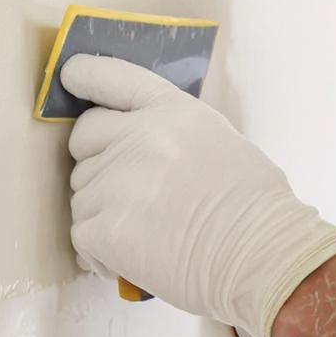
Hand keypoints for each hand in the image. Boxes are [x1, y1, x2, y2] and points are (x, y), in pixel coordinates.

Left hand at [63, 56, 335, 336]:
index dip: (86, 75)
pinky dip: (99, 254)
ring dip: (102, 215)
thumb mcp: (220, 141)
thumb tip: (133, 144)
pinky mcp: (107, 229)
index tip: (71, 77)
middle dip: (96, 162)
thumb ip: (171, 133)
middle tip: (129, 193)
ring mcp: (119, 183)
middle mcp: (141, 138)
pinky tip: (131, 260)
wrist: (264, 257)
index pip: (114, 78)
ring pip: (81, 194)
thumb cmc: (255, 208)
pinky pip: (80, 237)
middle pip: (83, 139)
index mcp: (173, 112)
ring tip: (147, 235)